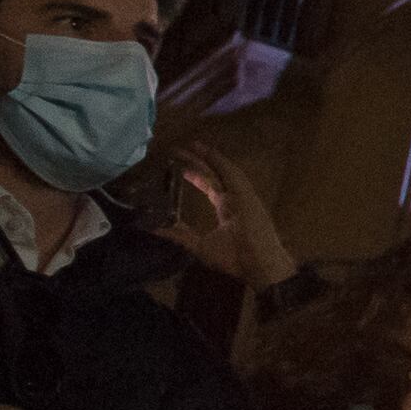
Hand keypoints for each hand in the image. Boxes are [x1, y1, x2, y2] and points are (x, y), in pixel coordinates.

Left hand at [157, 150, 293, 286]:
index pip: (212, 189)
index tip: (182, 170)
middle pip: (216, 176)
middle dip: (199, 163)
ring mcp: (242, 196)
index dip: (198, 178)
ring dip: (208, 157)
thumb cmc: (234, 258)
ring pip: (223, 171)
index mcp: (228, 211)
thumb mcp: (199, 246)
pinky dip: (220, 161)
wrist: (258, 265)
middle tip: (180, 151)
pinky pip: (231, 174)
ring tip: (193, 144)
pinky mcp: (246, 195)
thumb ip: (179, 235)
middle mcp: (236, 200)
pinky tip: (207, 151)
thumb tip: (152, 228)